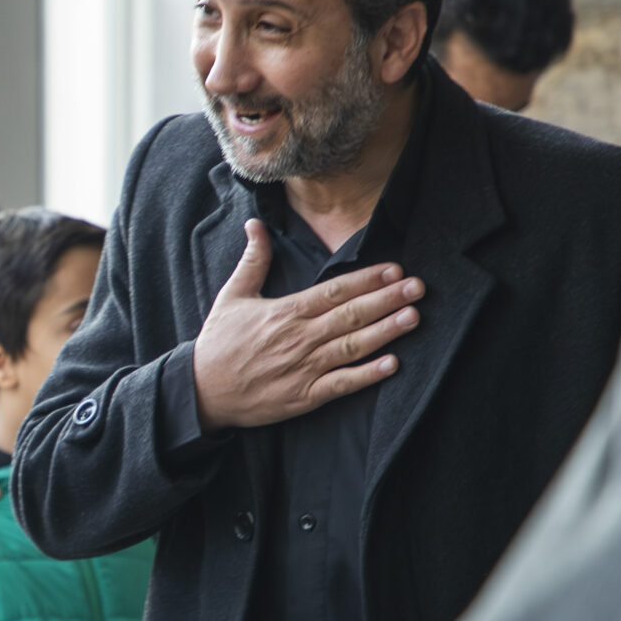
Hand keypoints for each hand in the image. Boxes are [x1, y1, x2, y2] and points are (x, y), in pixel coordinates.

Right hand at [189, 219, 422, 432]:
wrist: (202, 391)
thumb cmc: (219, 343)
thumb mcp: (232, 296)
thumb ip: (252, 260)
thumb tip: (255, 225)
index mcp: (285, 312)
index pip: (334, 291)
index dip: (366, 279)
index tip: (394, 270)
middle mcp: (299, 338)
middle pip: (350, 315)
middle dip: (386, 300)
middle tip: (418, 287)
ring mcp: (303, 368)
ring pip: (351, 346)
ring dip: (385, 332)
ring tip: (413, 317)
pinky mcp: (304, 396)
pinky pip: (341, 384)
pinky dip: (366, 375)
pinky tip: (391, 364)